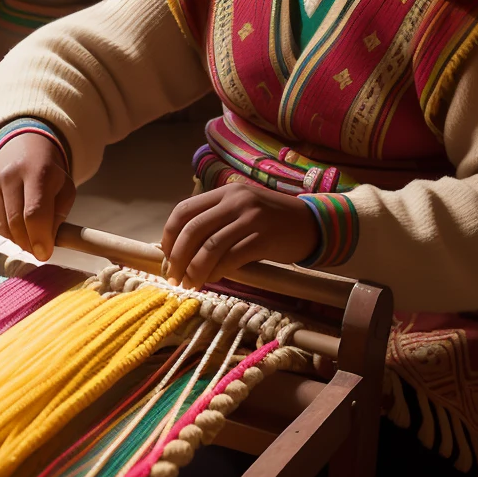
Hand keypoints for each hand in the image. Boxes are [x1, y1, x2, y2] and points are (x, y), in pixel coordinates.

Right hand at [0, 133, 75, 261]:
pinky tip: (18, 227)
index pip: (34, 213)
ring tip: (30, 239)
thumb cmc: (49, 172)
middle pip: (15, 223)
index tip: (45, 254)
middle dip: (28, 244)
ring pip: (2, 225)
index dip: (39, 238)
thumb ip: (59, 216)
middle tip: (39, 251)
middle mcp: (11, 174)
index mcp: (38, 171)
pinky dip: (6, 231)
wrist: (23, 143)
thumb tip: (45, 244)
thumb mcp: (65, 188)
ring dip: (17, 240)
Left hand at [161, 184, 318, 288]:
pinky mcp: (264, 238)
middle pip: (193, 229)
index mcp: (225, 192)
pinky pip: (231, 258)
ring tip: (189, 284)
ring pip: (210, 246)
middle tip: (173, 276)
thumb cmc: (272, 221)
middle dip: (177, 256)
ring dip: (194, 269)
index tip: (166, 256)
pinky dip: (216, 272)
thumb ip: (216, 221)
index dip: (169, 235)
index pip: (184, 210)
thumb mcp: (242, 210)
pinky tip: (212, 280)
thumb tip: (183, 250)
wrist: (312, 223)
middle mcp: (235, 201)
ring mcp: (250, 218)